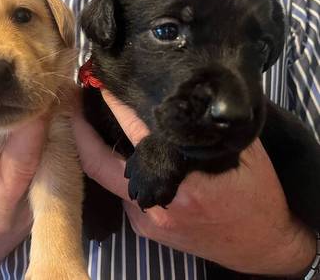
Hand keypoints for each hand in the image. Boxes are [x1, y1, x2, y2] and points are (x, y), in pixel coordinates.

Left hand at [73, 89, 315, 276]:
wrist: (260, 246)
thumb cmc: (257, 198)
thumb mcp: (247, 156)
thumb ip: (212, 131)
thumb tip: (188, 102)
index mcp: (185, 183)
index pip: (138, 135)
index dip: (116, 107)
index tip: (99, 85)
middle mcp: (158, 203)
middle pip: (100, 165)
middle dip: (79, 133)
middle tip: (70, 104)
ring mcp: (148, 220)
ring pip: (110, 180)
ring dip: (98, 152)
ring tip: (89, 122)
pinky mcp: (146, 229)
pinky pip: (124, 194)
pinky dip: (118, 172)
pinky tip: (121, 154)